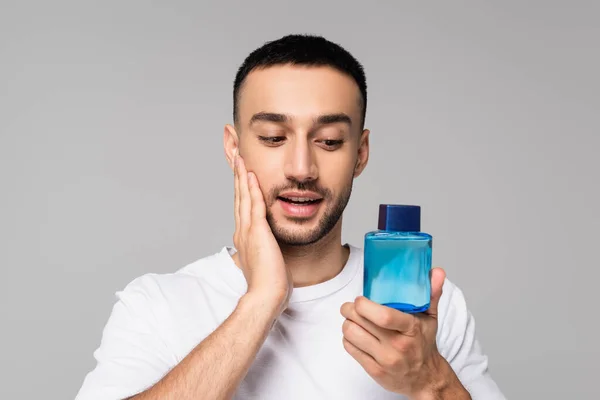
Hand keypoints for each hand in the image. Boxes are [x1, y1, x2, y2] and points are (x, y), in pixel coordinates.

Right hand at [233, 153, 291, 313]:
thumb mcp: (267, 261)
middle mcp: (243, 231)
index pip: (242, 208)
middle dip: (238, 177)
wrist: (266, 295)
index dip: (241, 189)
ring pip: (243, 197)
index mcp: (245, 238)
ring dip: (242, 176)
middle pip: (239, 198)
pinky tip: (251, 175)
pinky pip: (254, 205)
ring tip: (240, 158)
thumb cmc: (270, 284)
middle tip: (236, 158)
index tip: (242, 174)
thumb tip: (271, 249)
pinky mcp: (257, 232)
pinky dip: (252, 189)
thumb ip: (267, 250)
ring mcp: (248, 231)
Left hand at [341, 268, 461, 397]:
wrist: (425, 378)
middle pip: (360, 321)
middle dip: (350, 309)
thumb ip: (431, 293)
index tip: (360, 299)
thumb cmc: (424, 344)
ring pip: (351, 334)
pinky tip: (356, 335)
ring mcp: (385, 360)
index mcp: (411, 329)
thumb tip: (436, 271)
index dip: (364, 305)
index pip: (384, 316)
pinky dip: (348, 338)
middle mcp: (397, 346)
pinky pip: (350, 349)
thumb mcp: (431, 318)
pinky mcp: (374, 371)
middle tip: (351, 306)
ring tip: (353, 320)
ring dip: (347, 323)